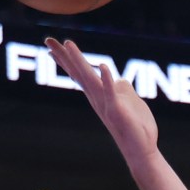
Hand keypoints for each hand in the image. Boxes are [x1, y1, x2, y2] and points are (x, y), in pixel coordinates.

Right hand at [44, 37, 158, 161]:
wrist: (141, 149)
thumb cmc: (136, 126)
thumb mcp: (128, 100)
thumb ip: (120, 88)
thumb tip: (119, 78)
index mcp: (99, 94)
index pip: (79, 73)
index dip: (66, 58)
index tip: (50, 45)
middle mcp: (97, 98)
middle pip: (78, 72)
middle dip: (64, 55)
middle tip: (48, 39)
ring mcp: (106, 104)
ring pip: (90, 79)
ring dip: (79, 61)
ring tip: (68, 44)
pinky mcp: (118, 110)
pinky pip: (111, 93)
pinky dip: (107, 80)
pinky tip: (103, 66)